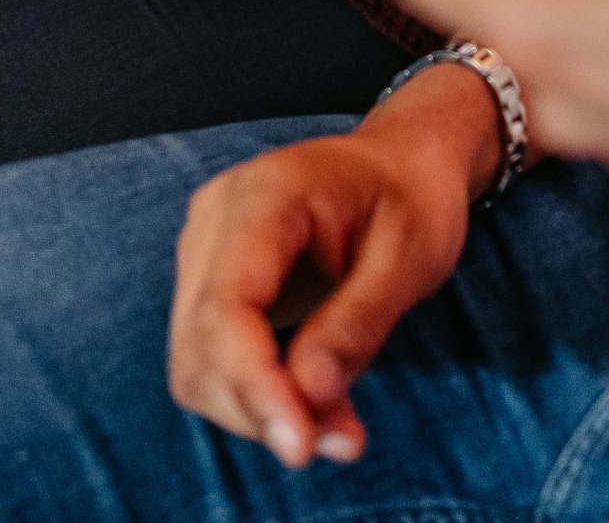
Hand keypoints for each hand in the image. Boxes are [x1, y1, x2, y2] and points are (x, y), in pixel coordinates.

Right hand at [168, 65, 501, 468]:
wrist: (402, 162)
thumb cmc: (411, 197)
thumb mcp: (410, 257)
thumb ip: (357, 324)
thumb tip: (310, 393)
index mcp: (264, 196)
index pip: (227, 307)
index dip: (255, 384)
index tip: (300, 446)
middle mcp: (214, 220)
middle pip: (201, 345)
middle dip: (262, 408)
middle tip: (343, 440)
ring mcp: (204, 250)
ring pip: (197, 363)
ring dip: (258, 411)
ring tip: (339, 427)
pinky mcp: (211, 281)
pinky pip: (211, 358)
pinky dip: (257, 396)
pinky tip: (315, 404)